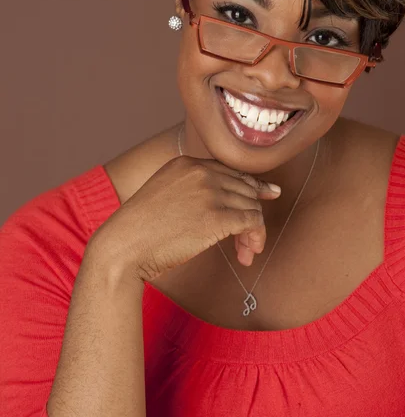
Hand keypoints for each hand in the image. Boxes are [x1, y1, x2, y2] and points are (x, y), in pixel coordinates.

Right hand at [88, 155, 280, 284]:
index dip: (253, 186)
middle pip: (246, 189)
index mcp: (187, 164)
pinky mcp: (217, 216)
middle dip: (252, 215)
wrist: (123, 246)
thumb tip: (226, 203)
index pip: (232, 172)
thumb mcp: (165, 194)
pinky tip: (247, 252)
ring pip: (252, 206)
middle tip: (248, 241)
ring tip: (246, 251)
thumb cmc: (140, 230)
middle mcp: (201, 172)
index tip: (268, 195)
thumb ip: (192, 190)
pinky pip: (252, 222)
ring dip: (254, 232)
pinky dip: (255, 238)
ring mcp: (210, 192)